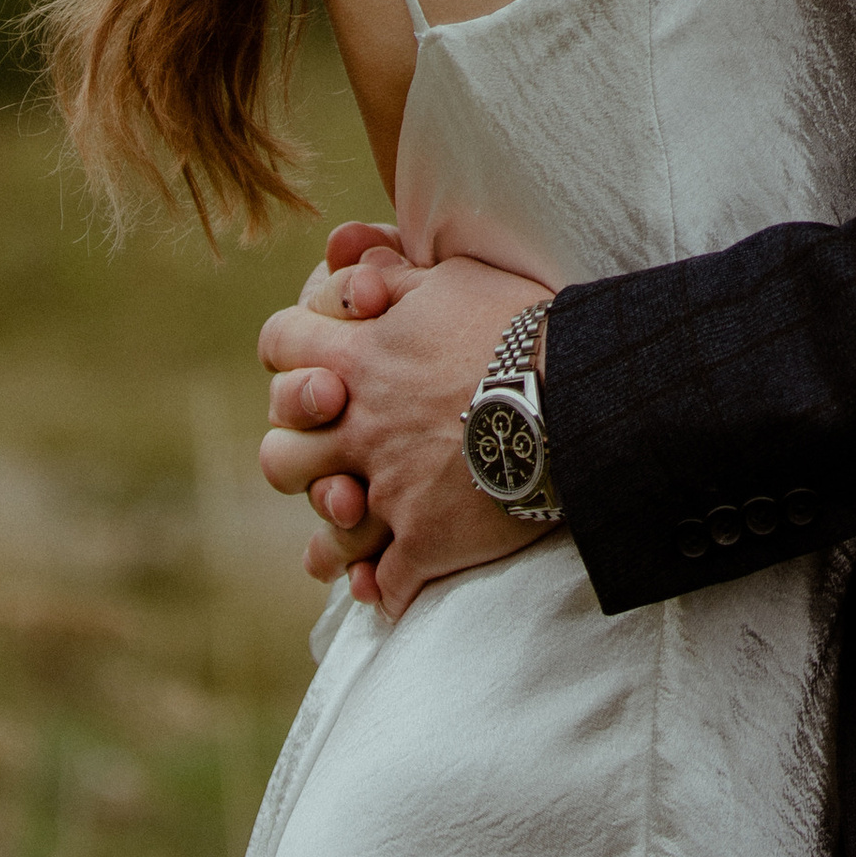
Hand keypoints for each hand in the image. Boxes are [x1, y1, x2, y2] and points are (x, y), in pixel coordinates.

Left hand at [258, 252, 553, 617]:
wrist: (576, 397)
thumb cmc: (521, 327)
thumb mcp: (456, 279)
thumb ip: (396, 275)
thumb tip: (356, 268)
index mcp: (361, 358)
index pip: (280, 344)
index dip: (290, 350)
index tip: (316, 359)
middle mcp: (360, 429)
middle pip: (278, 455)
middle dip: (297, 453)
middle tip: (333, 452)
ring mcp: (388, 493)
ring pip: (324, 531)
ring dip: (333, 531)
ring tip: (355, 526)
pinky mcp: (424, 544)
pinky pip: (382, 584)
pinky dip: (382, 588)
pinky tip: (389, 585)